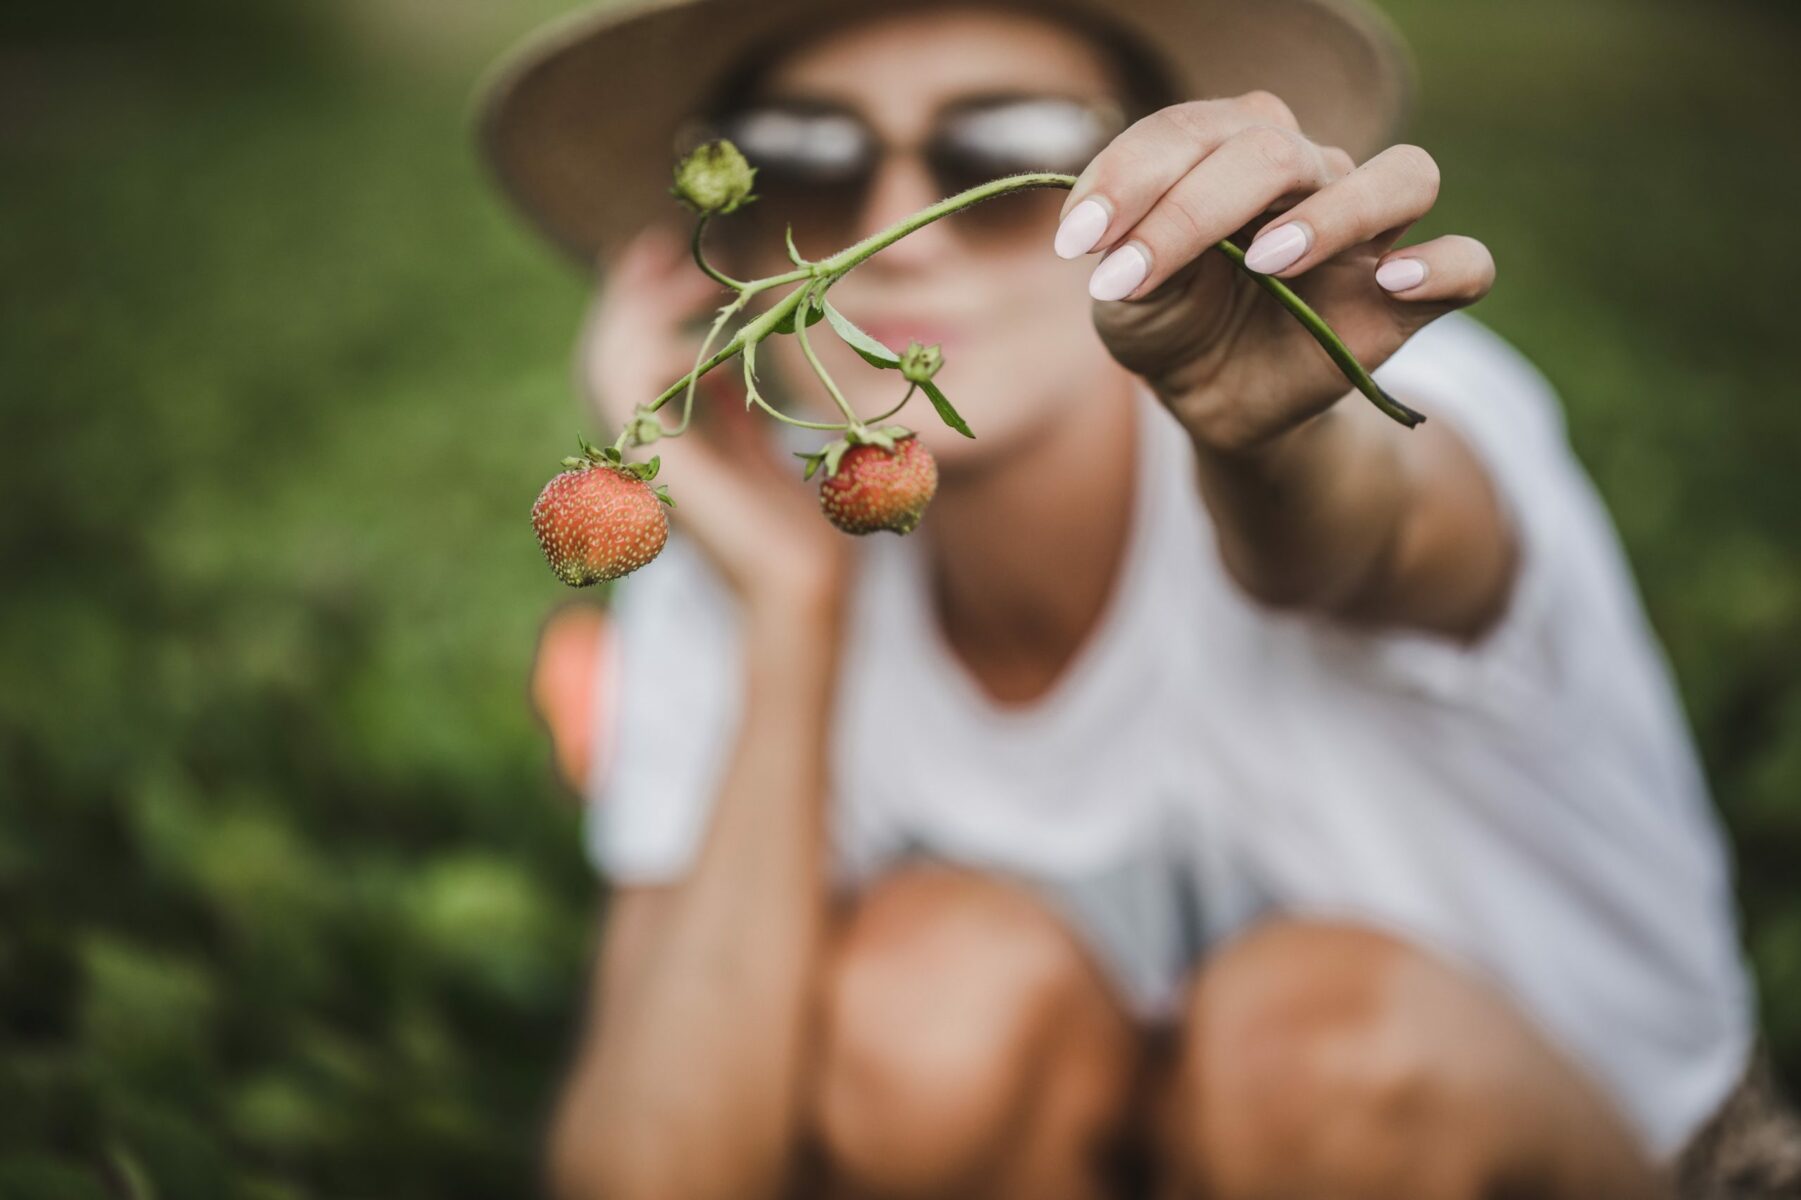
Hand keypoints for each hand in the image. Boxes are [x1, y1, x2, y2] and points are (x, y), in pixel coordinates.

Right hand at [579, 225, 849, 608]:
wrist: (805, 587)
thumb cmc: (800, 537)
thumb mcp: (765, 454)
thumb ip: (735, 416)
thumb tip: (725, 373)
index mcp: (667, 445)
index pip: (632, 358)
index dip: (641, 303)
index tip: (667, 254)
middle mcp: (644, 449)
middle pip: (608, 349)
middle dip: (632, 290)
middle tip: (660, 241)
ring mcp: (642, 457)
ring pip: (609, 357)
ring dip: (650, 306)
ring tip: (698, 278)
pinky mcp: (655, 460)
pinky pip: (633, 378)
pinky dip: (668, 345)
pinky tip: (716, 337)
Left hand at [1059, 91, 1494, 452]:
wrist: (1212, 400)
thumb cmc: (1170, 323)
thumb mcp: (1124, 295)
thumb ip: (1123, 250)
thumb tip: (1118, 232)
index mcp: (1234, 149)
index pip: (1194, 130)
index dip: (1130, 176)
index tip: (1079, 244)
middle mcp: (1311, 173)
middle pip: (1279, 150)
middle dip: (1195, 208)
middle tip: (1138, 274)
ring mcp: (1368, 232)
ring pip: (1405, 175)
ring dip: (1333, 214)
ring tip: (1267, 263)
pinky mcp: (1407, 299)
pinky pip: (1467, 264)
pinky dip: (1439, 266)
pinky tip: (1389, 284)